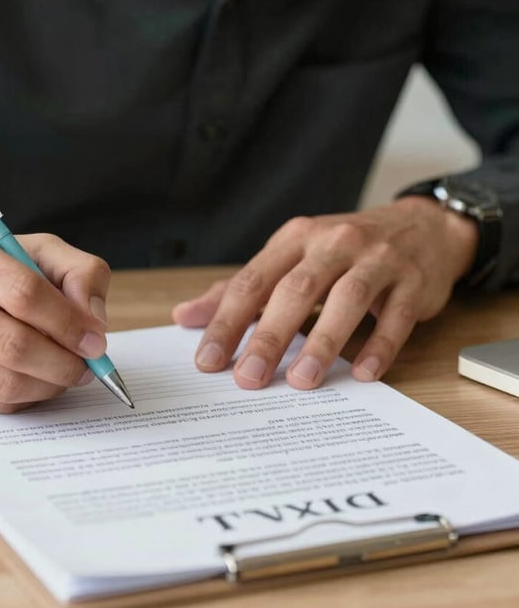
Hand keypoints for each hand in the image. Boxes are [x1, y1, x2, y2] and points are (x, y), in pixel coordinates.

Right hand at [0, 230, 111, 411]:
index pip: (25, 294)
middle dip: (64, 363)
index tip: (96, 340)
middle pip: (14, 345)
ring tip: (64, 371)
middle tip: (87, 366)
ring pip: (4, 383)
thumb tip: (94, 321)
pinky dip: (24, 396)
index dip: (69, 323)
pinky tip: (32, 378)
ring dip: (49, 385)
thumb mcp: (38, 252)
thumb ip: (80, 273)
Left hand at [172, 198, 478, 389]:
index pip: (253, 281)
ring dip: (322, 342)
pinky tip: (363, 374)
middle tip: (248, 378)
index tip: (208, 361)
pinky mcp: (412, 281)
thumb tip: (185, 316)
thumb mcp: (290, 256)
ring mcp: (376, 260)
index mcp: (295, 238)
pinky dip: (379, 346)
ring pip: (345, 300)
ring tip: (301, 381)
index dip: (227, 321)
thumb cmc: (344, 249)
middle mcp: (332, 243)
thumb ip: (242, 288)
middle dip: (268, 336)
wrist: (422, 226)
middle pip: (294, 290)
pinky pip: (395, 315)